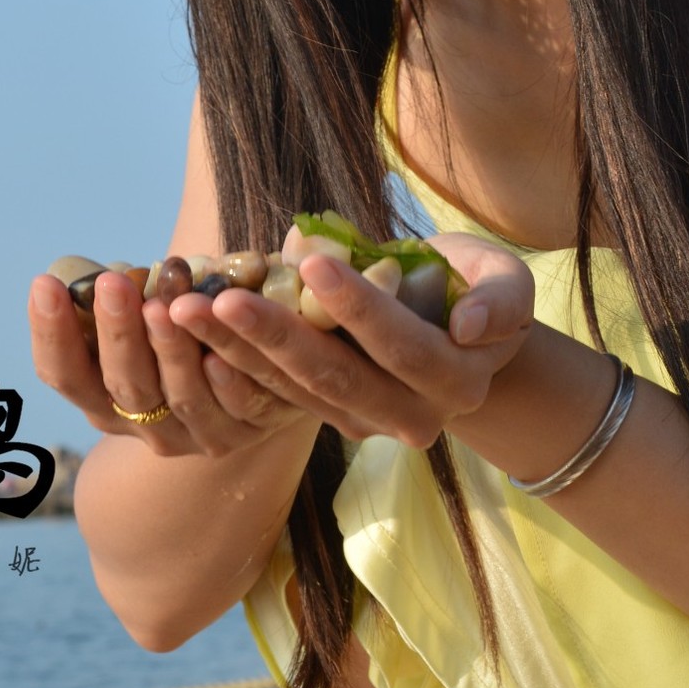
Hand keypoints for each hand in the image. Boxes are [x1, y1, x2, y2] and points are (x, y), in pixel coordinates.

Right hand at [28, 269, 317, 458]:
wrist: (249, 380)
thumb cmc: (178, 329)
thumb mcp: (140, 315)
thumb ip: (121, 299)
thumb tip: (96, 270)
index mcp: (101, 398)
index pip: (65, 375)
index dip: (52, 334)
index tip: (45, 283)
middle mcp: (141, 424)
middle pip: (123, 386)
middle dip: (116, 333)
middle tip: (111, 284)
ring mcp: (192, 434)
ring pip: (178, 397)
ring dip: (168, 351)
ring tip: (162, 306)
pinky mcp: (241, 430)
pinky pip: (234, 408)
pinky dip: (224, 383)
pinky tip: (218, 355)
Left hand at [174, 232, 535, 447]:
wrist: (459, 336)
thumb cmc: (477, 290)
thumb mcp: (504, 280)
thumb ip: (501, 299)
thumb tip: (469, 326)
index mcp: (458, 383)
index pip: (402, 346)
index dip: (358, 307)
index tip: (312, 262)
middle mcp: (412, 418)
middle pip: (336, 378)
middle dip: (273, 337)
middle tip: (218, 299)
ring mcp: (366, 425)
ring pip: (295, 391)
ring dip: (235, 352)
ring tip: (183, 310)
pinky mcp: (330, 419)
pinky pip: (275, 396)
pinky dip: (232, 365)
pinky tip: (189, 336)